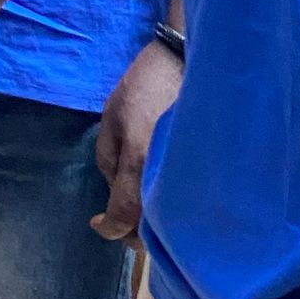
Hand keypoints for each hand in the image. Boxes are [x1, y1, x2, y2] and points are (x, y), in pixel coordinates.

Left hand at [91, 39, 181, 240]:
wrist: (189, 64)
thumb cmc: (144, 86)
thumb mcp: (111, 118)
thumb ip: (107, 160)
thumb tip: (113, 192)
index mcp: (138, 164)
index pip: (122, 217)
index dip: (107, 226)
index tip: (96, 222)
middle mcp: (166, 178)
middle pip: (149, 232)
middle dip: (128, 234)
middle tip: (115, 221)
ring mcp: (188, 178)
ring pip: (170, 224)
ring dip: (152, 228)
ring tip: (136, 215)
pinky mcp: (203, 174)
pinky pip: (185, 207)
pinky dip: (171, 214)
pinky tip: (160, 204)